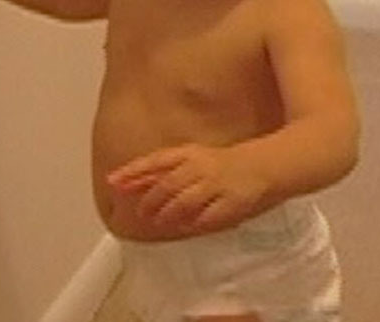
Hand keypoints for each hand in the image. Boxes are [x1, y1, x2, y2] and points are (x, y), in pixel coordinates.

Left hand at [107, 144, 269, 235]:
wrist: (265, 165)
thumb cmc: (222, 164)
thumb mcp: (191, 159)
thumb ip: (161, 171)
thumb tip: (126, 181)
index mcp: (190, 153)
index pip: (156, 161)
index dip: (134, 172)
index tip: (114, 182)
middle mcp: (202, 166)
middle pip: (168, 184)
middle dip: (150, 200)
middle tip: (140, 212)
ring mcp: (217, 185)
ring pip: (184, 202)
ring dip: (167, 214)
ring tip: (158, 222)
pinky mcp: (231, 203)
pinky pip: (206, 218)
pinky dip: (192, 224)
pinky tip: (183, 227)